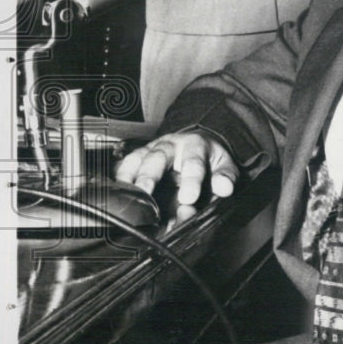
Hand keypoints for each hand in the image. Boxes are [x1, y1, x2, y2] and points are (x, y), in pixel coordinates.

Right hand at [115, 131, 237, 204]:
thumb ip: (225, 178)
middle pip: (157, 157)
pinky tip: (117, 192)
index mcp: (195, 146)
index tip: (188, 198)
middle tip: (146, 193)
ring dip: (130, 177)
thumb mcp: (224, 166)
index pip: (193, 162)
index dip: (191, 180)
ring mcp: (152, 149)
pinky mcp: (139, 157)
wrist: (197, 146)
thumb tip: (224, 188)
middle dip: (150, 175)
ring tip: (127, 196)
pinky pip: (126, 165)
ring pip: (137, 159)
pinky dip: (120, 177)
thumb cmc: (209, 160)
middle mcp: (171, 145)